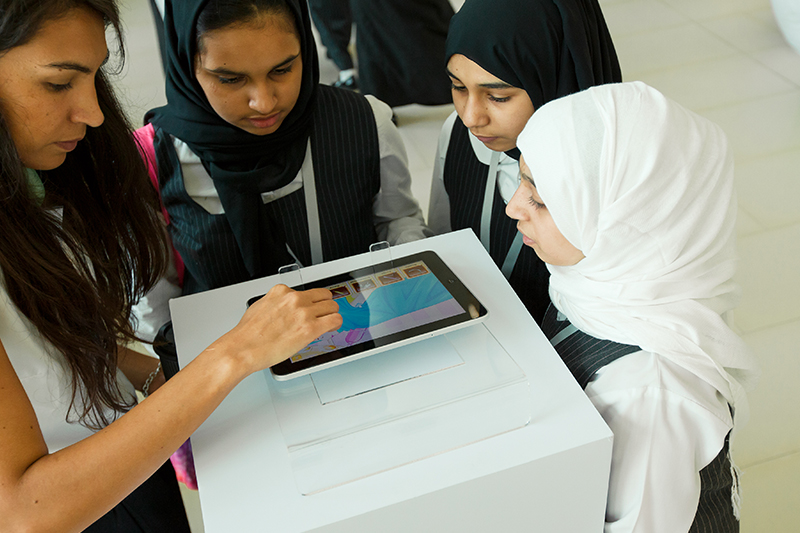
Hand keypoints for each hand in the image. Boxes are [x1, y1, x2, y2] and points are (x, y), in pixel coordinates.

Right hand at [210, 284, 340, 375]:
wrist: (243, 349)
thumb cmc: (248, 334)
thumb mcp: (261, 307)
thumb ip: (278, 303)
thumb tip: (286, 309)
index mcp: (281, 291)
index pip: (308, 291)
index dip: (313, 301)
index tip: (313, 308)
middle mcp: (294, 298)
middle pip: (324, 296)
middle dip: (325, 306)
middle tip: (323, 316)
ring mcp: (304, 312)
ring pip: (332, 307)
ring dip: (331, 315)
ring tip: (327, 323)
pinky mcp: (310, 328)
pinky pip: (335, 320)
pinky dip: (336, 324)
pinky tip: (331, 328)